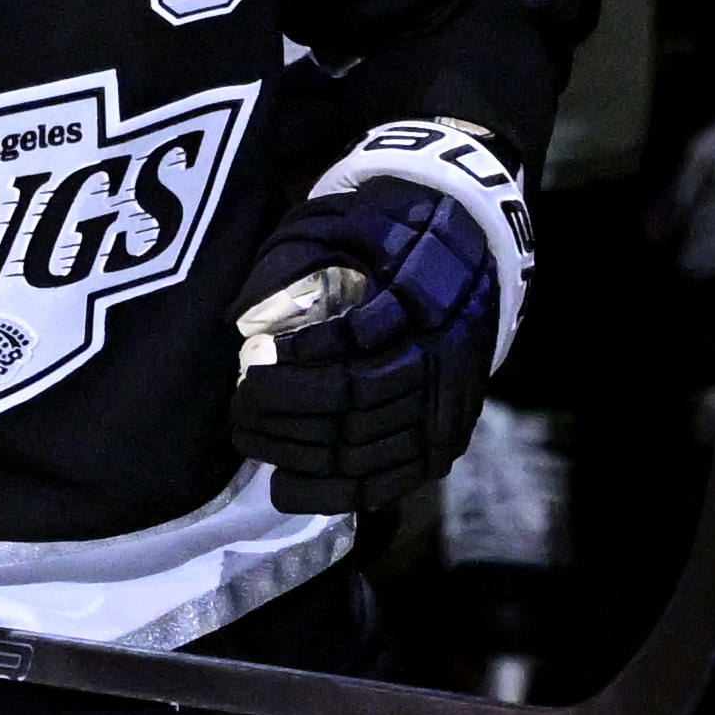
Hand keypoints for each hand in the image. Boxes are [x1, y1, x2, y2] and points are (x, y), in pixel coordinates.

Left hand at [228, 125, 529, 513]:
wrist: (475, 254)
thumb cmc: (399, 235)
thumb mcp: (354, 223)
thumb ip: (303, 258)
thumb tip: (242, 316)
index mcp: (428, 295)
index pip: (361, 339)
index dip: (303, 357)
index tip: (258, 354)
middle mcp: (446, 356)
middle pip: (356, 398)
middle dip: (285, 405)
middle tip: (239, 402)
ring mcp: (448, 408)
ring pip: (365, 447)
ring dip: (296, 448)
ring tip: (249, 435)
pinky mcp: (441, 443)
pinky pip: (384, 484)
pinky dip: (328, 491)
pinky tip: (282, 485)